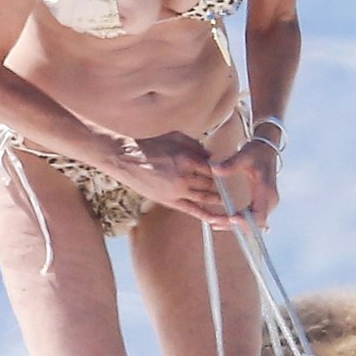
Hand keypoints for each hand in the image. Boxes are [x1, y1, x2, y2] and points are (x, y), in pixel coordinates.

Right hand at [114, 131, 231, 223]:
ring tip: (225, 201)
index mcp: (187, 159)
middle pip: (210, 183)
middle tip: (227, 187)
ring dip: (216, 200)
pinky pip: (191, 210)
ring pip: (204, 197)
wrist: (128, 159)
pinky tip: (214, 219)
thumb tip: (210, 156)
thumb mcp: (176, 137)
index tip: (226, 173)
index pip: (212, 168)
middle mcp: (185, 176)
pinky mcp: (170, 201)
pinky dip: (204, 215)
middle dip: (219, 185)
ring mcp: (178, 191)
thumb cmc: (151, 146)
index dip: (220, 172)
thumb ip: (196, 145)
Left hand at [211, 138, 280, 229]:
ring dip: (234, 226)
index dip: (246, 220)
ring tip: (214, 223)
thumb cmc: (257, 152)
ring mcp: (266, 204)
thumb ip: (230, 164)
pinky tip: (221, 221)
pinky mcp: (261, 204)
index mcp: (266, 190)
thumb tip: (214, 169)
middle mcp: (269, 201)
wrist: (266, 149)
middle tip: (214, 222)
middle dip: (234, 225)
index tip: (231, 218)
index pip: (259, 214)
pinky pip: (250, 218)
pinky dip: (237, 221)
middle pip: (254, 223)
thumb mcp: (244, 156)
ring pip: (252, 223)